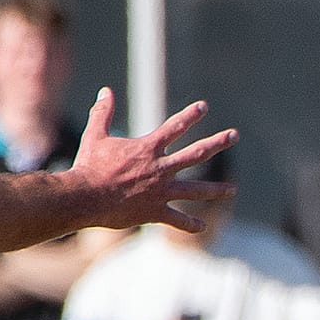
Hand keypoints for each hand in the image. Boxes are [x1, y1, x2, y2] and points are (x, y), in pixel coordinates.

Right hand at [66, 89, 234, 233]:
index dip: (190, 115)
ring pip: (195, 190)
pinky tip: (202, 227)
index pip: (175, 127)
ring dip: (216, 189)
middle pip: (196, 153)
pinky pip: (177, 220)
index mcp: (148, 148)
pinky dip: (190, 224)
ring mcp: (160, 191)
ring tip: (232, 189)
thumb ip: (103, 113)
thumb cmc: (89, 166)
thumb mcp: (95, 135)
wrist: (85, 198)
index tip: (204, 107)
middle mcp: (160, 168)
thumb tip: (105, 91)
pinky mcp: (154, 212)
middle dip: (217, 142)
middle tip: (234, 135)